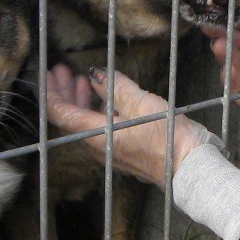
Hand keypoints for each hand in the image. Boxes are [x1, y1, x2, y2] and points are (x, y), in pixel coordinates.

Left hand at [43, 64, 218, 186]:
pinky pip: (104, 131)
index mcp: (98, 135)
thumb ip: (116, 87)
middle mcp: (100, 147)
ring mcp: (113, 152)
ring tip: (86, 82)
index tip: (48, 74)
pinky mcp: (127, 153)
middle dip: (66, 93)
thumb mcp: (141, 103)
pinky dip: (100, 112)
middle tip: (65, 72)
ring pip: (88, 125)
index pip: (62, 114)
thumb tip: (96, 74)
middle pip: (73, 119)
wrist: (190, 167)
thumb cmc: (166, 137)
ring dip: (84, 102)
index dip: (51, 92)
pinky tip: (109, 101)